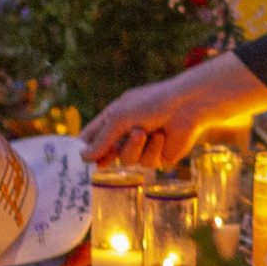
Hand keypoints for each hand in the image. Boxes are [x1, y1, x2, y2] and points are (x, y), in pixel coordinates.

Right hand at [83, 53, 266, 169]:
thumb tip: (82, 157)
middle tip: (108, 156)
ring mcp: (144, 146)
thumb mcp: (120, 117)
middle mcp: (127, 133)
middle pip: (108, 155)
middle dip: (110, 153)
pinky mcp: (159, 157)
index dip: (86, 148)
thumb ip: (102, 139)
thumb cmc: (151, 103)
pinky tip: (162, 136)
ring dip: (134, 147)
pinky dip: (153, 149)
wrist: (187, 106)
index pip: (92, 136)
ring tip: (144, 132)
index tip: (79, 160)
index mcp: (115, 117)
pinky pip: (147, 162)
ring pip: (127, 161)